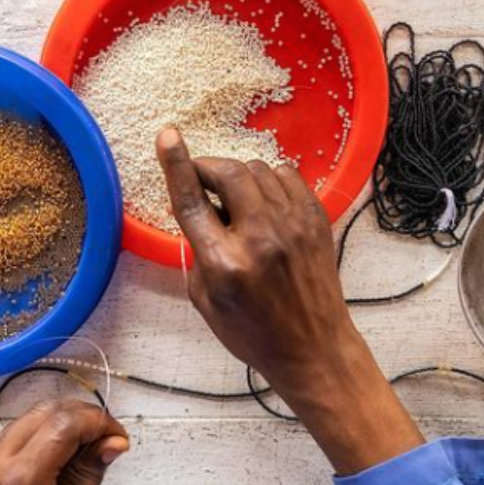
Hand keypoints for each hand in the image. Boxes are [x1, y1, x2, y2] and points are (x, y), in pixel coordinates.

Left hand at [0, 400, 128, 484]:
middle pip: (46, 412)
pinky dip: (46, 435)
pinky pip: (17, 435)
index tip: (120, 442)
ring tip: (90, 450)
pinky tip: (65, 458)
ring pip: (31, 418)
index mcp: (18, 480)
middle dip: (84, 418)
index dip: (98, 423)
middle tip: (109, 442)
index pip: (64, 424)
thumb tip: (113, 440)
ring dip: (65, 424)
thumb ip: (90, 474)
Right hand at [157, 127, 423, 474]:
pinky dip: (268, 179)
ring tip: (232, 198)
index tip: (167, 136)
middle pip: (228, 174)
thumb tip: (199, 212)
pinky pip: (287, 176)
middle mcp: (261, 238)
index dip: (176, 164)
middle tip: (199, 177)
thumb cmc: (254, 332)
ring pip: (258, 170)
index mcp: (226, 264)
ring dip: (237, 175)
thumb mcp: (205, 301)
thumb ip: (197, 252)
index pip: (193, 201)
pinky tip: (262, 199)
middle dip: (207, 167)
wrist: (314, 348)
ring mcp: (294, 226)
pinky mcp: (316, 220)